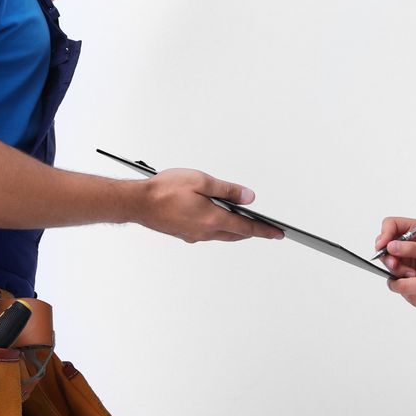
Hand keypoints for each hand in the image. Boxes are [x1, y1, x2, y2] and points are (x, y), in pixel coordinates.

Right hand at [134, 169, 283, 244]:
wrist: (137, 203)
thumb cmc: (163, 190)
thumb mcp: (201, 180)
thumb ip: (227, 189)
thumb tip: (247, 196)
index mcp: (212, 219)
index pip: (246, 228)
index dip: (265, 231)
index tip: (278, 234)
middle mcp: (204, 231)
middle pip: (235, 234)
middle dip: (252, 232)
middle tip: (266, 230)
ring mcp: (193, 235)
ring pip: (221, 235)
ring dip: (234, 230)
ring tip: (243, 222)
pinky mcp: (183, 233)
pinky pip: (207, 233)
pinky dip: (217, 228)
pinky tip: (214, 218)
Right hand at [373, 219, 415, 277]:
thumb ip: (411, 248)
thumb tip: (391, 246)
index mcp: (412, 228)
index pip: (390, 224)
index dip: (385, 233)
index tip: (383, 245)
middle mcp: (404, 239)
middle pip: (383, 241)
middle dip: (387, 254)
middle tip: (395, 264)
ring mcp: (400, 252)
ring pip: (385, 256)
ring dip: (395, 266)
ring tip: (411, 273)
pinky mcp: (398, 265)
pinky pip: (389, 268)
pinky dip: (397, 273)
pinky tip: (410, 275)